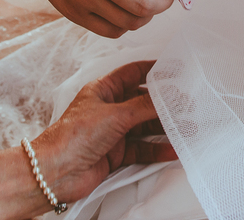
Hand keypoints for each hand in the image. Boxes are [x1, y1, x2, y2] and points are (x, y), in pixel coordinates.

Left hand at [31, 61, 176, 203]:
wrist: (55, 172)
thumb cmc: (73, 136)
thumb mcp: (115, 115)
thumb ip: (145, 106)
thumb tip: (170, 96)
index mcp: (103, 90)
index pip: (133, 73)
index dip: (154, 70)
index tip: (176, 69)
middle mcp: (109, 109)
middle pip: (143, 102)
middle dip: (165, 104)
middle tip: (188, 103)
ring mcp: (113, 132)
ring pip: (145, 127)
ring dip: (165, 128)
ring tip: (187, 127)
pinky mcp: (116, 154)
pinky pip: (142, 149)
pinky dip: (157, 150)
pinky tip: (173, 149)